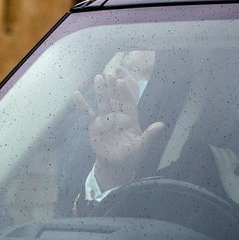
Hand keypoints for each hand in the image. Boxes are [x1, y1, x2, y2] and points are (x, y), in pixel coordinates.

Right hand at [73, 72, 164, 189]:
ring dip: (100, 91)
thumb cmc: (131, 156)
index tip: (122, 81)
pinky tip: (76, 93)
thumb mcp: (142, 146)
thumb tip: (161, 125)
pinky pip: (88, 113)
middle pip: (115, 99)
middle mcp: (118, 116)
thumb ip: (150, 135)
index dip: (125, 92)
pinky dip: (82, 104)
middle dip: (113, 87)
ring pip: (103, 102)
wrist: (116, 165)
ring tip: (97, 77)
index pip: (128, 103)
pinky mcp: (95, 126)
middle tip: (109, 73)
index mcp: (130, 120)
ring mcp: (106, 120)